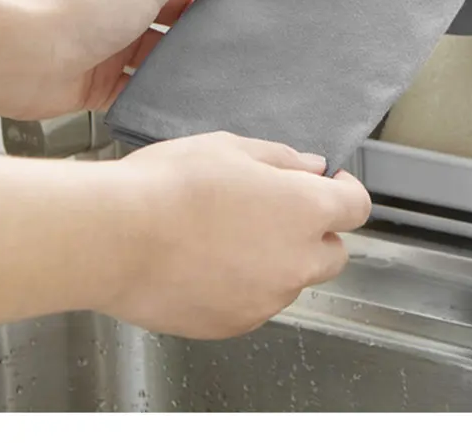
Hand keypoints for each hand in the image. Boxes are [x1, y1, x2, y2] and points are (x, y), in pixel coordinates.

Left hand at [0, 0, 241, 119]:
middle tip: (245, 20)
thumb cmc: (76, 8)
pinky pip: (150, 79)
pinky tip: (188, 86)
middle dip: (211, 10)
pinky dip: (167, 84)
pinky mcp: (111, 73)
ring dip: (189, 51)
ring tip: (220, 57)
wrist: (26, 58)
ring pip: (170, 42)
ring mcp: (120, 34)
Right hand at [102, 132, 371, 338]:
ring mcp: (266, 299)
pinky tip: (207, 263)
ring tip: (228, 236)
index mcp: (307, 210)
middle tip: (279, 212)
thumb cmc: (170, 186)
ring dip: (277, 262)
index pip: (358, 207)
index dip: (346, 191)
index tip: (330, 184)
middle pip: (333, 254)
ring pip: (291, 281)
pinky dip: (243, 287)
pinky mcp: (232, 324)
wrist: (114, 237)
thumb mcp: (232, 148)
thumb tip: (311, 168)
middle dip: (316, 233)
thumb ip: (283, 159)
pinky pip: (254, 304)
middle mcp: (297, 261)